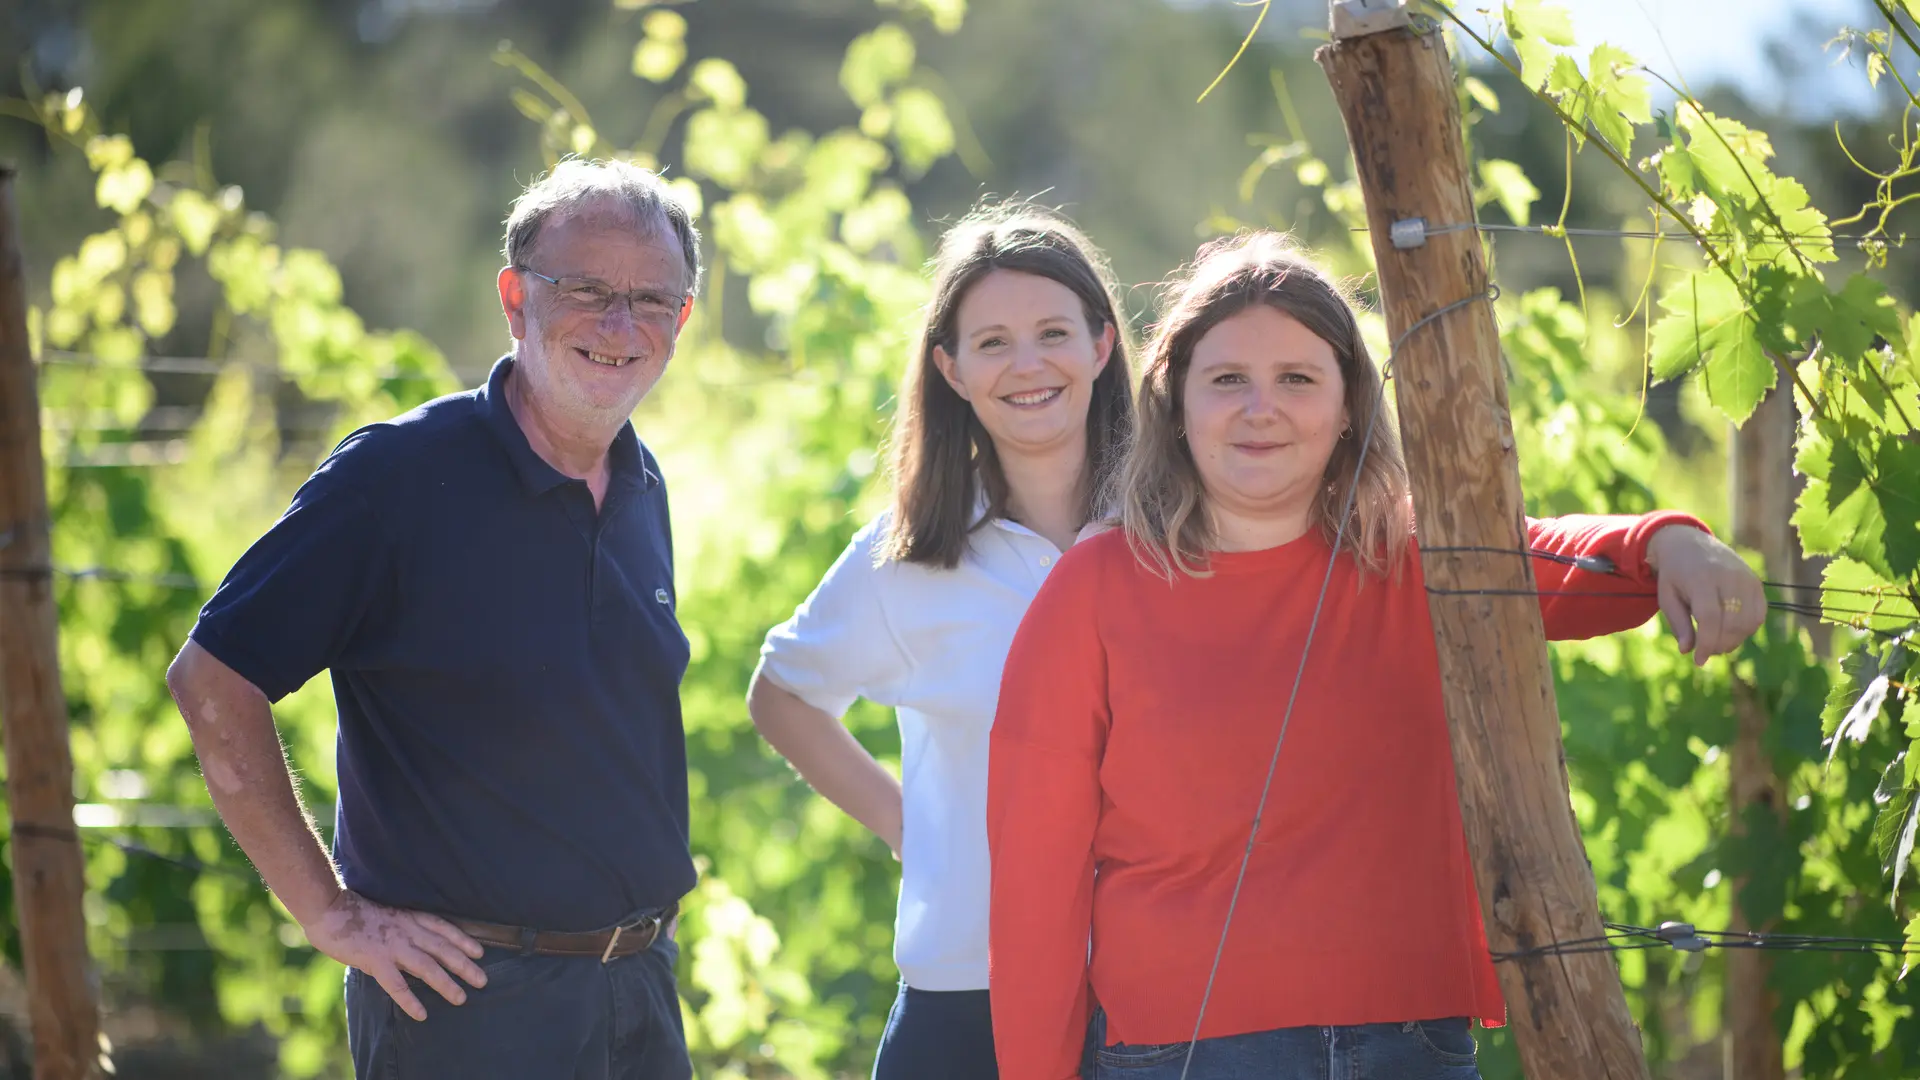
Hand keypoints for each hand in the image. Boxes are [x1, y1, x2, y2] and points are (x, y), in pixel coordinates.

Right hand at [303, 889, 486, 1020]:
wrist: (330, 908)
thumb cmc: (356, 911)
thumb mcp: (389, 913)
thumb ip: (405, 926)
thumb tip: (418, 942)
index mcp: (410, 917)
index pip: (444, 928)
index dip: (464, 940)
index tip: (480, 952)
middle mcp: (407, 931)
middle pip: (443, 949)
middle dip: (465, 965)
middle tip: (482, 980)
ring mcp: (393, 946)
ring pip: (428, 967)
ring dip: (446, 984)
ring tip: (461, 998)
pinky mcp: (376, 960)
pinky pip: (398, 985)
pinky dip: (411, 1001)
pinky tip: (422, 1014)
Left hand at [1645, 525, 1766, 665]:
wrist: (1689, 543)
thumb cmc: (1675, 574)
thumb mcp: (1667, 596)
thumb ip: (1678, 623)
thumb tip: (1687, 650)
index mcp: (1701, 579)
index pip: (1710, 619)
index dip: (1707, 644)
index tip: (1699, 660)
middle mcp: (1728, 577)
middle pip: (1733, 623)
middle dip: (1720, 645)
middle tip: (1707, 651)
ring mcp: (1746, 578)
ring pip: (1749, 622)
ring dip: (1734, 640)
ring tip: (1717, 642)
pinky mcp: (1756, 582)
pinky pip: (1759, 614)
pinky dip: (1747, 629)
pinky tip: (1731, 630)